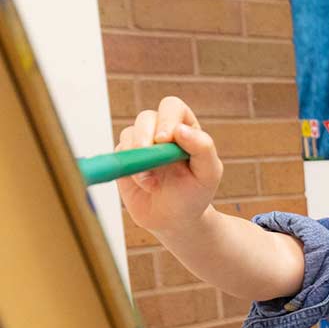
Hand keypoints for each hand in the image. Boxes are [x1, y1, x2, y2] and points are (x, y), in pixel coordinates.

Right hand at [115, 97, 222, 237]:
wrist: (174, 220)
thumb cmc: (194, 194)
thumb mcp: (208, 174)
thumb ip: (203, 148)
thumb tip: (180, 129)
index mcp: (186, 129)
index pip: (173, 107)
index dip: (167, 119)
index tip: (165, 140)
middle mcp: (162, 131)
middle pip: (146, 117)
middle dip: (145, 135)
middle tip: (148, 154)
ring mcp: (142, 144)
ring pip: (129, 133)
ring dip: (138, 156)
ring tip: (152, 181)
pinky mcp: (125, 158)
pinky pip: (120, 152)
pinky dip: (129, 168)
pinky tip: (146, 184)